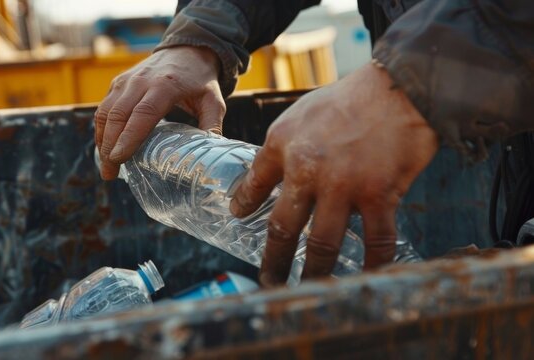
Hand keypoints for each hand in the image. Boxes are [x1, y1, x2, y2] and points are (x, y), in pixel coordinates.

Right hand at [95, 46, 224, 178]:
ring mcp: (126, 81)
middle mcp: (141, 81)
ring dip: (102, 140)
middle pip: (118, 115)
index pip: (142, 114)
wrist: (186, 51)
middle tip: (109, 173)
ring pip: (106, 112)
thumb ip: (212, 126)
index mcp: (165, 85)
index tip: (118, 158)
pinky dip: (101, 129)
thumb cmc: (200, 80)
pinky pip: (104, 108)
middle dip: (109, 146)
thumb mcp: (214, 101)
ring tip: (106, 167)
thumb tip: (208, 155)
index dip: (128, 137)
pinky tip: (105, 148)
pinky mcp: (118, 82)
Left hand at [229, 63, 438, 286]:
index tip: (237, 218)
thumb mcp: (301, 113)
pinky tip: (366, 277)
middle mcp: (307, 170)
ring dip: (313, 272)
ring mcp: (343, 186)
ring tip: (308, 288)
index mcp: (283, 146)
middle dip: (273, 260)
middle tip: (268, 279)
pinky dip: (372, 263)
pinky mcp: (379, 194)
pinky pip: (376, 240)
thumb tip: (277, 172)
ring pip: (322, 244)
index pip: (255, 183)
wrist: (399, 85)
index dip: (244, 204)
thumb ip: (286, 145)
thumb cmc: (351, 97)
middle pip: (282, 227)